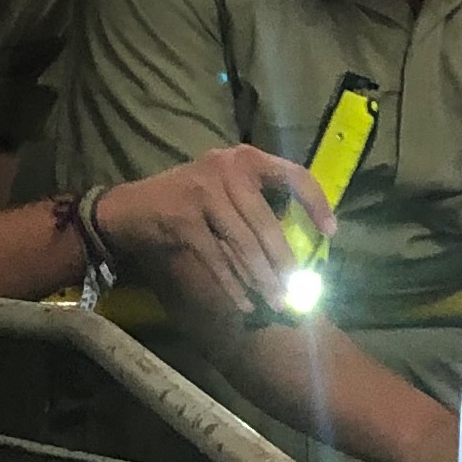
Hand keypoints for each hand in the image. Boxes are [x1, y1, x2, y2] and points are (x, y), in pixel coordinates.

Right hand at [101, 145, 334, 322]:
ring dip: (262, 279)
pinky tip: (245, 303)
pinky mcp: (183, 219)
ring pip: (243, 245)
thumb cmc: (187, 198)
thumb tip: (298, 242)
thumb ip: (257, 202)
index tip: (332, 234)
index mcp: (244, 158)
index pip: (293, 174)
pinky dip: (232, 284)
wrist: (130, 208)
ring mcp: (203, 193)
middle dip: (284, 262)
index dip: (316, 203)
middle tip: (300, 290)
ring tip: (278, 302)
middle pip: (266, 223)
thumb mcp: (224, 186)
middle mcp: (226, 169)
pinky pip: (216, 259)